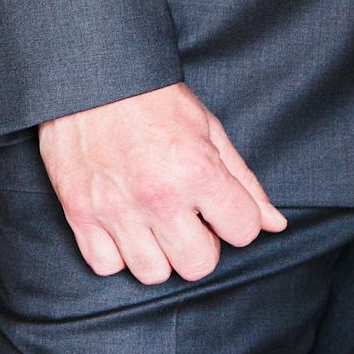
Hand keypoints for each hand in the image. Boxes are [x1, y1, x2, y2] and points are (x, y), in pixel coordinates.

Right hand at [38, 82, 287, 284]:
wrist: (91, 79)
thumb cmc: (153, 101)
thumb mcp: (211, 131)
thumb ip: (244, 182)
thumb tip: (275, 223)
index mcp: (198, 172)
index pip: (242, 231)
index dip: (237, 221)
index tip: (222, 208)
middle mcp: (158, 197)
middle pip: (198, 265)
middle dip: (202, 246)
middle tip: (189, 219)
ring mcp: (115, 210)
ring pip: (153, 274)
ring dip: (160, 254)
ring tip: (155, 223)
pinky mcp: (79, 215)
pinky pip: (106, 266)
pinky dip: (117, 254)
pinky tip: (125, 226)